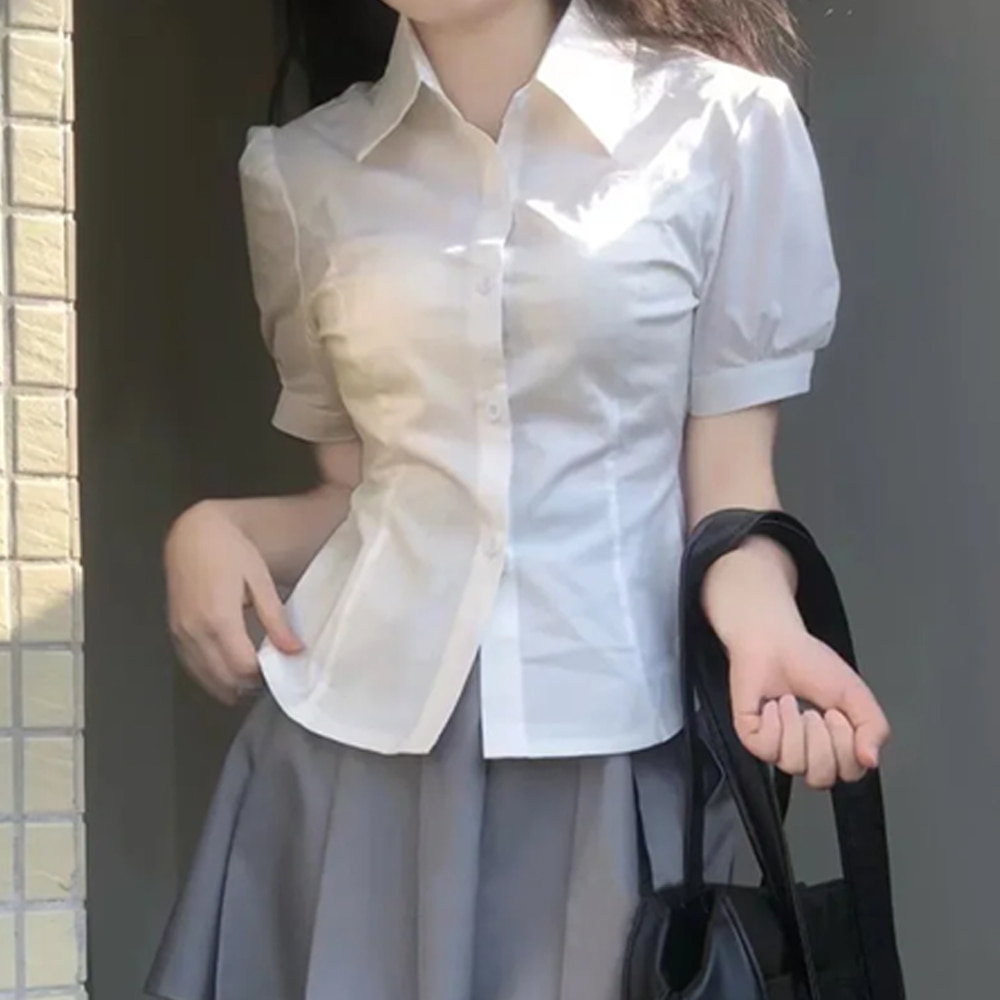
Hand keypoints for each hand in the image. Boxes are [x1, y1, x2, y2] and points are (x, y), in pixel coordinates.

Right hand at [165, 501, 302, 703]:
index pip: (243, 667)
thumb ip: (276, 619)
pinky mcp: (173, 632)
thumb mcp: (260, 580)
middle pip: (223, 678)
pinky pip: (191, 666)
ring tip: (252, 678)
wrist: (193, 534)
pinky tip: (226, 673)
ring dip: (228, 685)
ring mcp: (180, 633)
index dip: (263, 675)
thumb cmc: (231, 552)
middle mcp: (195, 631)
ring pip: (205, 677)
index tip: (280, 670)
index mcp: (219, 619)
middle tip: (269, 676)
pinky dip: (209, 675)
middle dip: (248, 684)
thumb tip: (295, 650)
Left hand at [728, 627, 889, 787]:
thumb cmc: (811, 663)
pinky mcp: (753, 738)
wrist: (774, 641)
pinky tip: (773, 704)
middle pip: (821, 778)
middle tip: (818, 711)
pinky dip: (773, 723)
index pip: (849, 774)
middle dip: (822, 740)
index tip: (840, 714)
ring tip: (792, 702)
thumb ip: (873, 728)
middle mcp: (806, 752)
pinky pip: (767, 749)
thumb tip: (871, 759)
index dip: (847, 747)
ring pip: (793, 764)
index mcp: (835, 746)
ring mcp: (778, 748)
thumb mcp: (855, 694)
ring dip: (796, 726)